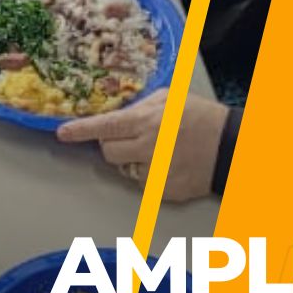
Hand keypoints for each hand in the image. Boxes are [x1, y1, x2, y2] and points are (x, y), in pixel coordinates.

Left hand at [57, 95, 227, 201]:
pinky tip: (168, 164)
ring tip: (158, 150)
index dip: (80, 130)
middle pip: (108, 152)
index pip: (104, 127)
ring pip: (124, 169)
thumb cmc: (200, 118)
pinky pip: (141, 183)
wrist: (230, 147)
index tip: (62, 133)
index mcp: (146, 121)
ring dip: (132, 160)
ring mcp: (155, 172)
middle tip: (132, 138)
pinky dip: (148, 175)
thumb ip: (138, 107)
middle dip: (113, 144)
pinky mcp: (163, 191)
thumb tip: (113, 115)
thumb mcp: (168, 100)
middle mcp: (148, 148)